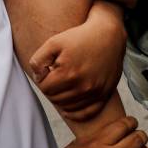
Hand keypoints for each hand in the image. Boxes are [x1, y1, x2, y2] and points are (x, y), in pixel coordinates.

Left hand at [29, 1, 126, 120]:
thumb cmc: (80, 37)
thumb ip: (38, 61)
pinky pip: (86, 113)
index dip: (43, 78)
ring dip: (62, 98)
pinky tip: (69, 107)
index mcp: (68, 74)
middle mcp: (83, 86)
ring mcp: (95, 92)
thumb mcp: (54, 42)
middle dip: (52, 88)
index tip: (49, 69)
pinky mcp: (104, 94)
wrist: (109, 34)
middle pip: (56, 99)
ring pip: (68, 107)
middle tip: (57, 76)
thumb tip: (38, 78)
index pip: (45, 88)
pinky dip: (75, 113)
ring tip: (65, 84)